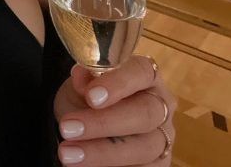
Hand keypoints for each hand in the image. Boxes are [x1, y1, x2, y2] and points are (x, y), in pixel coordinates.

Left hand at [53, 55, 175, 165]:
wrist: (90, 131)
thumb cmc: (88, 102)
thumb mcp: (80, 88)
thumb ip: (83, 81)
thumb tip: (80, 76)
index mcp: (146, 76)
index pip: (141, 71)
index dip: (118, 83)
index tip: (91, 96)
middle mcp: (161, 105)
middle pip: (144, 113)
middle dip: (104, 123)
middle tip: (68, 128)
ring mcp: (163, 137)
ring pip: (143, 147)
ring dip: (102, 153)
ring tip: (67, 153)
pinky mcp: (160, 165)